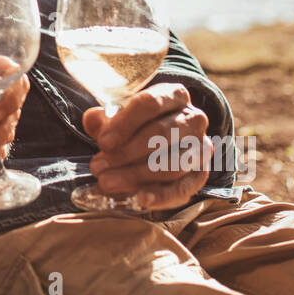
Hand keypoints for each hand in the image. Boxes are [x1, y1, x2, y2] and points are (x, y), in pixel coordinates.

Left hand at [83, 82, 210, 210]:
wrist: (166, 143)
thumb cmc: (139, 126)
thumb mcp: (121, 117)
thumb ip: (105, 119)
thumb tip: (92, 121)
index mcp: (174, 95)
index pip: (150, 104)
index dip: (124, 124)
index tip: (102, 142)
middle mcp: (193, 119)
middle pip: (161, 133)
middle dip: (126, 152)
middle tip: (98, 167)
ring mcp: (201, 147)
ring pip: (172, 162)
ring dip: (136, 175)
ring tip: (107, 182)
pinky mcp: (201, 174)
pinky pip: (184, 187)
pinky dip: (162, 196)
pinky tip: (142, 199)